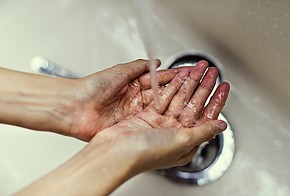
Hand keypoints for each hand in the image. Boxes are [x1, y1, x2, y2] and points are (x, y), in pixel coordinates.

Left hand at [69, 59, 192, 140]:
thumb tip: (155, 62)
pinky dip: (162, 122)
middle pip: (163, 95)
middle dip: (181, 91)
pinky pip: (150, 123)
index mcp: (134, 84)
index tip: (191, 73)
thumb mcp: (119, 71)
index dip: (176, 77)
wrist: (75, 108)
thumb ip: (138, 67)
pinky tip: (175, 121)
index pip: (160, 80)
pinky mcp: (131, 125)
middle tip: (199, 87)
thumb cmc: (92, 87)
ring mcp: (135, 113)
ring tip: (193, 103)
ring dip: (175, 106)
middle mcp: (137, 99)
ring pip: (159, 109)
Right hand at [92, 60, 229, 169]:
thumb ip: (203, 132)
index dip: (217, 100)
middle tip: (212, 71)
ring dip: (190, 83)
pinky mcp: (147, 116)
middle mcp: (174, 133)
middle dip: (204, 87)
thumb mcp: (182, 142)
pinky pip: (163, 98)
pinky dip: (172, 87)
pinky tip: (179, 76)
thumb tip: (221, 126)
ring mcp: (160, 124)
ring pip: (179, 99)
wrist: (116, 151)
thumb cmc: (146, 153)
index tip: (224, 86)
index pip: (207, 117)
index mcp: (186, 143)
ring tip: (199, 68)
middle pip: (194, 105)